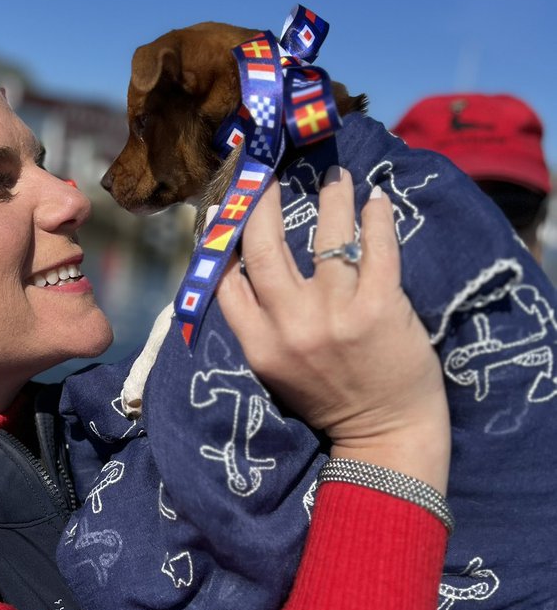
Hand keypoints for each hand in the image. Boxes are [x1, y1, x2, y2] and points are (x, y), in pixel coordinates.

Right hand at [216, 168, 449, 491]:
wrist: (386, 438)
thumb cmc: (330, 402)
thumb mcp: (277, 369)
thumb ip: (260, 325)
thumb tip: (242, 267)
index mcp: (259, 346)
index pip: (226, 279)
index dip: (224, 237)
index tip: (230, 206)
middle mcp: (291, 326)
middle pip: (264, 246)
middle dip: (262, 200)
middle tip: (269, 171)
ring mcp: (336, 315)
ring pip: (326, 236)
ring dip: (330, 197)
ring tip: (335, 176)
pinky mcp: (379, 308)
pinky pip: (376, 249)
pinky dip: (376, 218)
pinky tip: (376, 201)